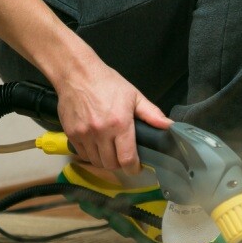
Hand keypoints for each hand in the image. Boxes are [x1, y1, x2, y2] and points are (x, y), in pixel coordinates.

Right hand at [56, 56, 171, 174]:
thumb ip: (152, 114)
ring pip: (96, 162)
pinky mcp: (72, 134)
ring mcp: (84, 134)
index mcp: (120, 123)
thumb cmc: (106, 83)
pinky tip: (96, 144)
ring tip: (109, 150)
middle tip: (123, 155)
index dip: (134, 168)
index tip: (136, 167)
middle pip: (111, 164)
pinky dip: (91, 154)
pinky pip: (83, 155)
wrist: (77, 73)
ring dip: (105, 160)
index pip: (127, 159)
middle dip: (120, 164)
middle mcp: (101, 132)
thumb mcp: (134, 96)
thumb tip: (169, 126)